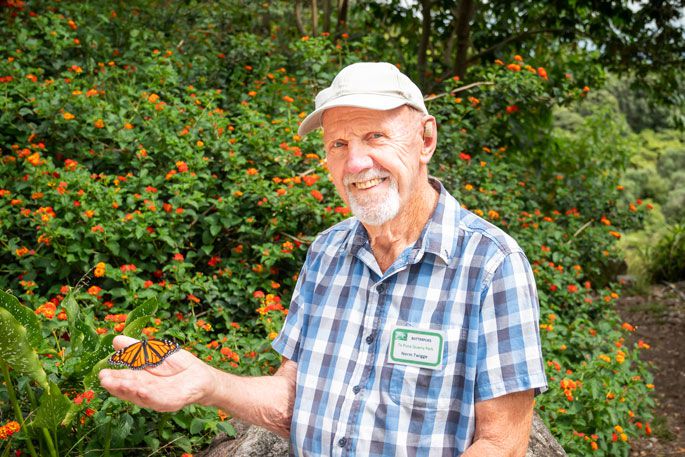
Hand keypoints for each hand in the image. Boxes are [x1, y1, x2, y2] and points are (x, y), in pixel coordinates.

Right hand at [98, 335, 217, 411]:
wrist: (201, 375)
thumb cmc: (177, 365)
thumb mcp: (155, 353)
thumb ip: (136, 349)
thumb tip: (115, 339)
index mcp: (141, 380)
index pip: (125, 379)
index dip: (114, 378)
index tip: (101, 374)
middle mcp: (147, 391)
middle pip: (130, 389)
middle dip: (118, 385)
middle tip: (104, 380)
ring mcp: (159, 397)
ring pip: (142, 395)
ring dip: (131, 391)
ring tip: (120, 384)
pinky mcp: (172, 401)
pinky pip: (160, 400)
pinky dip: (151, 396)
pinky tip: (143, 390)